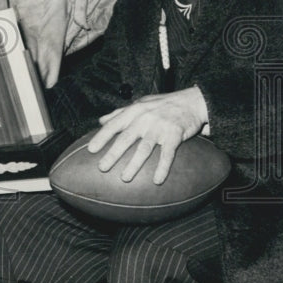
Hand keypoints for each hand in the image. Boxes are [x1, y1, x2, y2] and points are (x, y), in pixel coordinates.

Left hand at [88, 87, 208, 184]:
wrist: (191, 102)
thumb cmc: (162, 104)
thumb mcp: (139, 103)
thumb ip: (119, 112)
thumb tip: (101, 121)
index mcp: (134, 111)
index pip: (113, 124)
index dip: (101, 137)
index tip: (91, 150)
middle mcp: (144, 118)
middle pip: (126, 138)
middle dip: (113, 154)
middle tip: (102, 168)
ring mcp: (159, 127)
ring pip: (144, 148)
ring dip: (134, 164)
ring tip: (124, 178)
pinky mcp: (175, 135)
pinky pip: (167, 154)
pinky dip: (162, 168)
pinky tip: (156, 180)